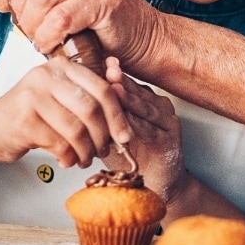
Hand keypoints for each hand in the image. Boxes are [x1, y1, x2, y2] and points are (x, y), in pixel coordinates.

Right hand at [0, 55, 130, 168]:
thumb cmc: (30, 114)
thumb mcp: (61, 98)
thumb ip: (89, 97)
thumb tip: (125, 102)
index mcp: (61, 66)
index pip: (101, 88)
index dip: (118, 115)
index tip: (124, 135)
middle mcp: (46, 76)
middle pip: (91, 108)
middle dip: (104, 136)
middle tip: (104, 151)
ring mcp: (32, 96)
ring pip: (77, 129)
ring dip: (86, 151)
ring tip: (85, 158)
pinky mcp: (23, 120)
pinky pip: (60, 144)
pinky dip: (69, 157)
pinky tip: (67, 160)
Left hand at [100, 58, 184, 201]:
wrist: (158, 182)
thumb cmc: (133, 155)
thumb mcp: (112, 131)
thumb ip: (100, 114)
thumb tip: (73, 97)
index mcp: (145, 100)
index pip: (127, 83)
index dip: (112, 74)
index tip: (98, 61)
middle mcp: (158, 106)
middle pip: (136, 91)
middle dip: (119, 81)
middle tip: (107, 68)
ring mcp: (167, 122)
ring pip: (144, 107)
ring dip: (129, 99)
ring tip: (113, 89)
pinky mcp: (171, 139)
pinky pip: (150, 130)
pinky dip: (137, 124)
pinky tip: (125, 120)